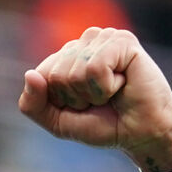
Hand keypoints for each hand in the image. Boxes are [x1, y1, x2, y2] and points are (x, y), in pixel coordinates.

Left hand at [18, 27, 171, 171]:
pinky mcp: (122, 41)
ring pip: (73, 73)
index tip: (82, 105)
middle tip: (100, 100)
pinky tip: (122, 84)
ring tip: (112, 92)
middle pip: (55, 75)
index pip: (40, 75)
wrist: (142, 133)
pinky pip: (95, 68)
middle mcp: (83, 42)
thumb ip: (33, 104)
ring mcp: (103, 38)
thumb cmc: (103, 124)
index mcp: (66, 56)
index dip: (58, 100)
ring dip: (92, 94)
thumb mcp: (57, 121)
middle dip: (75, 98)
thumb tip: (30, 75)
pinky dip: (106, 87)